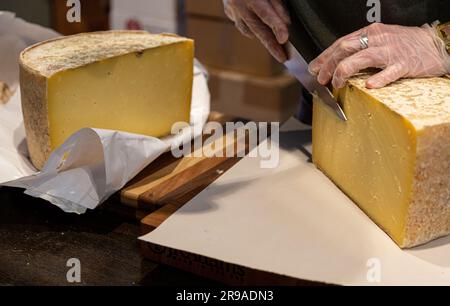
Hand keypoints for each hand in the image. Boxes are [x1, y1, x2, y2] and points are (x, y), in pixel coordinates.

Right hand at [224, 0, 290, 61]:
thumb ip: (277, 3)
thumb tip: (285, 21)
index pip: (266, 14)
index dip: (276, 27)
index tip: (285, 39)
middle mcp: (238, 4)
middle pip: (257, 29)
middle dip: (271, 45)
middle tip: (283, 57)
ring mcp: (231, 9)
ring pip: (248, 29)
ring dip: (262, 37)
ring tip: (275, 46)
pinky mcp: (227, 10)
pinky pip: (241, 24)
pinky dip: (250, 28)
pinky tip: (258, 30)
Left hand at [309, 23, 449, 88]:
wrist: (434, 44)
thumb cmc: (405, 44)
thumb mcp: (381, 39)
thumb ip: (361, 48)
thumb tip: (337, 61)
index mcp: (371, 33)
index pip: (341, 43)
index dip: (325, 56)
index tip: (314, 68)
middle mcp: (378, 39)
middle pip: (345, 49)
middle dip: (328, 65)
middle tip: (321, 79)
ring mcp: (391, 51)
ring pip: (361, 58)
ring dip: (343, 72)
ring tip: (336, 83)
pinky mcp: (405, 64)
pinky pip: (389, 72)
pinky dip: (377, 79)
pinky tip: (368, 86)